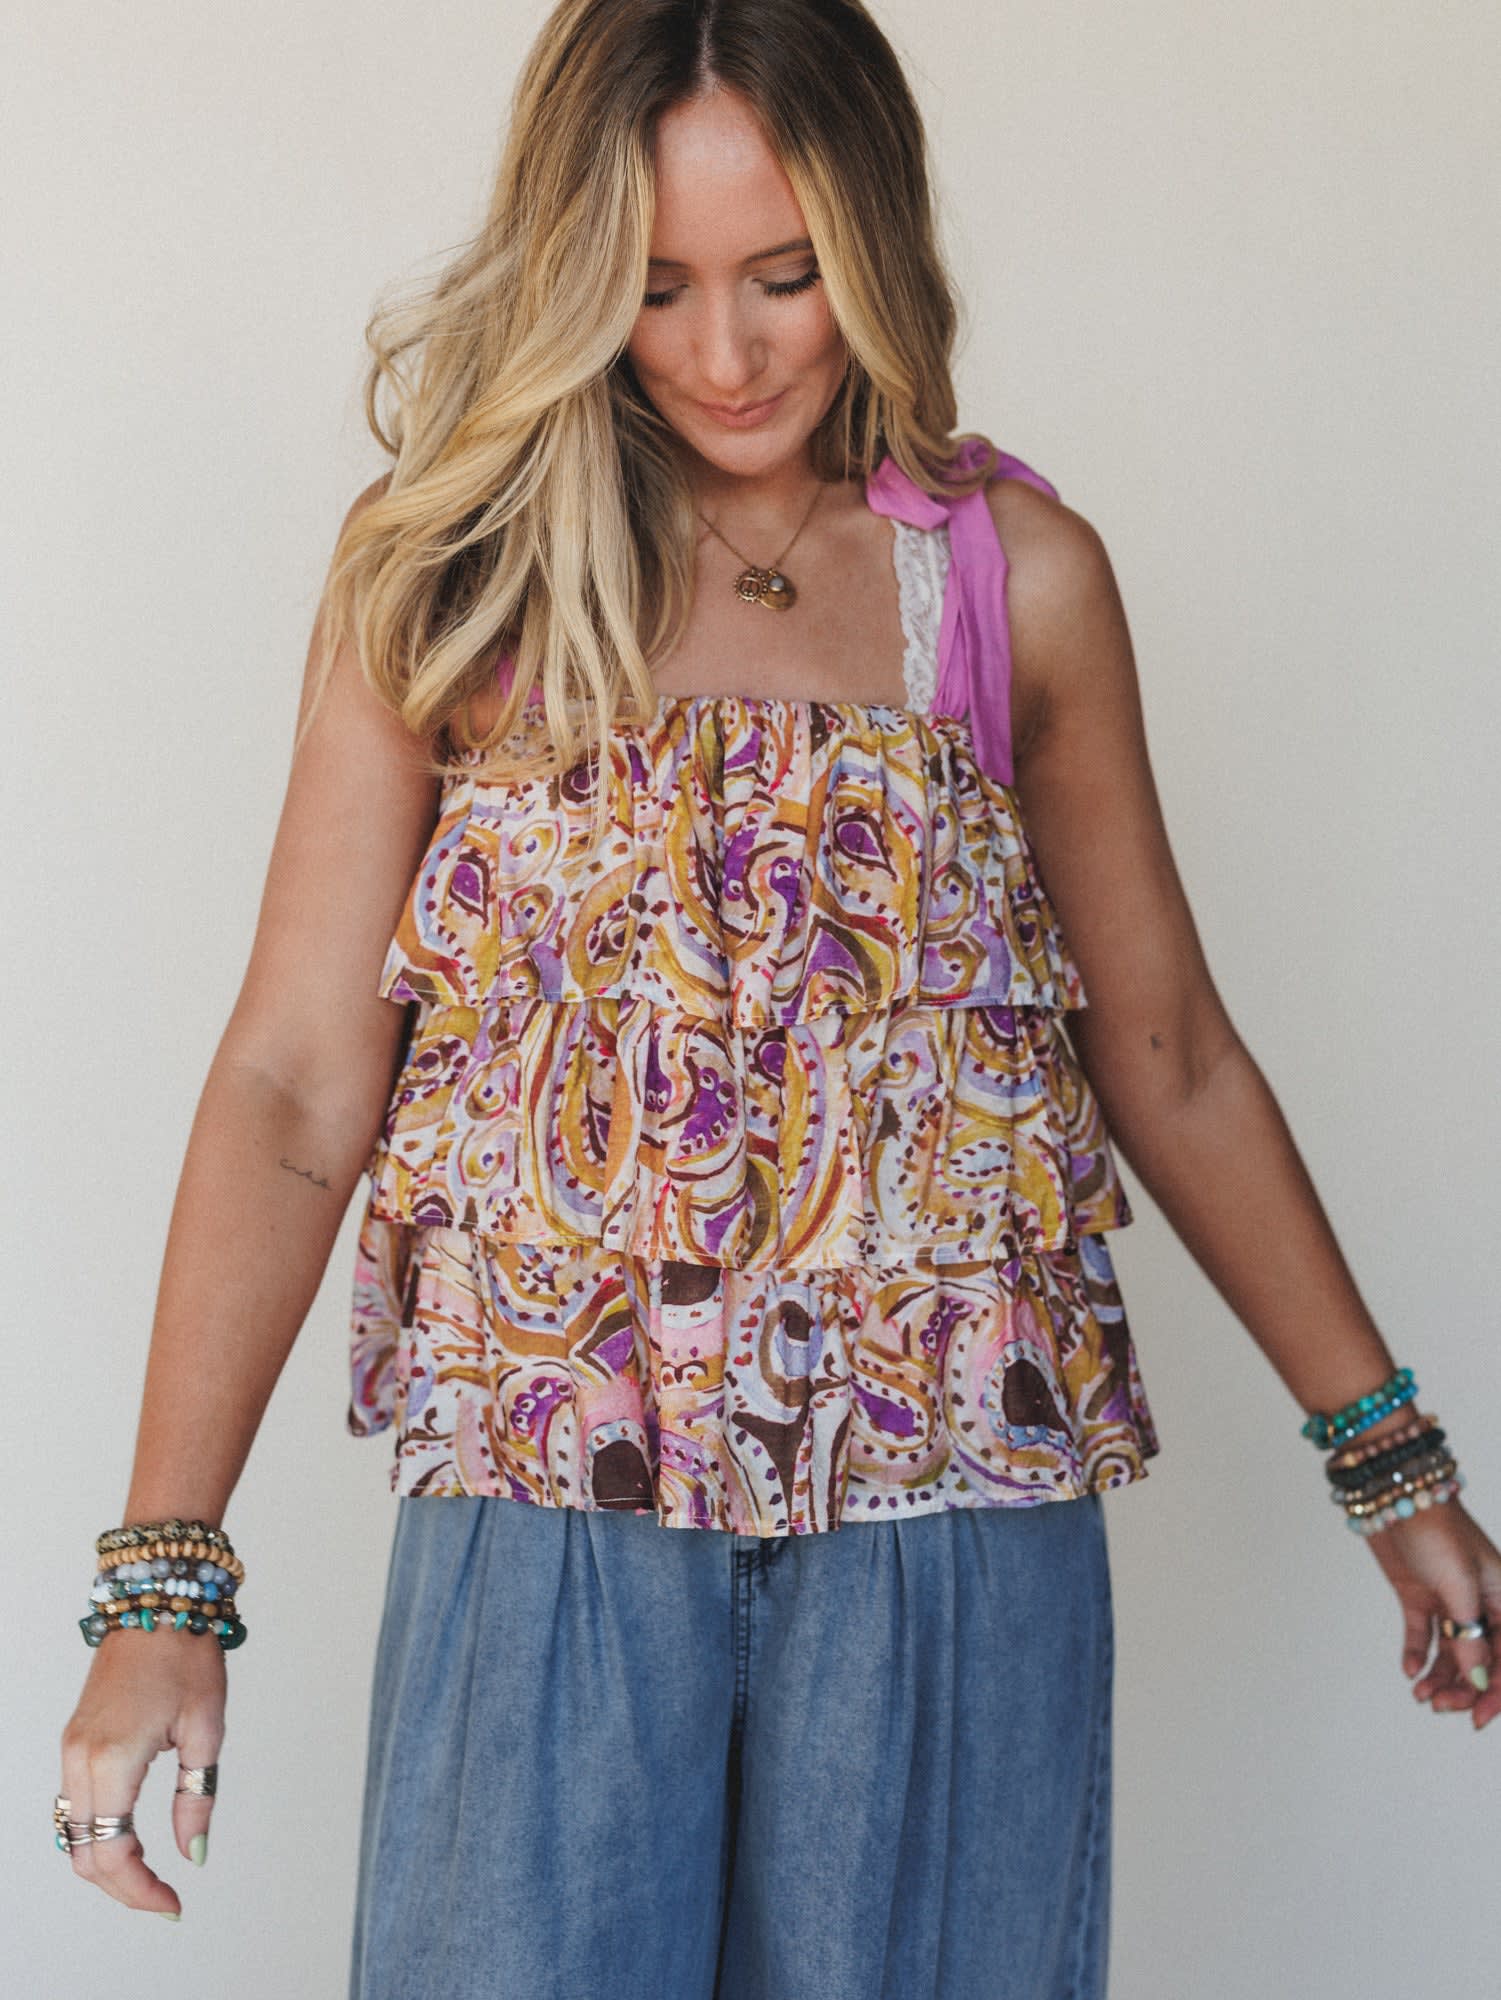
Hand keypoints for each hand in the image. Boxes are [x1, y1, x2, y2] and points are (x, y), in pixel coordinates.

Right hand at [58, 1629, 226, 1915]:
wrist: (157, 1602)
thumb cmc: (186, 1654)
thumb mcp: (206, 1729)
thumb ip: (196, 1800)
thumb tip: (196, 1854)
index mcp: (113, 1759)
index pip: (112, 1852)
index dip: (141, 1890)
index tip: (174, 1903)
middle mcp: (80, 1759)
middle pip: (84, 1853)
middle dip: (122, 1887)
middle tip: (165, 1899)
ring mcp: (71, 1749)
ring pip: (72, 1834)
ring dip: (105, 1864)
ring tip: (150, 1878)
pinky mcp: (74, 1740)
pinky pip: (72, 1806)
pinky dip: (95, 1834)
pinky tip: (127, 1840)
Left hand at [1366, 1498, 1499, 1728]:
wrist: (1391, 1495)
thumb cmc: (1436, 1529)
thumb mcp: (1459, 1586)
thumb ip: (1471, 1637)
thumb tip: (1478, 1683)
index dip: (1498, 1692)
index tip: (1478, 1718)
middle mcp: (1481, 1604)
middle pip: (1481, 1661)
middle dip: (1463, 1688)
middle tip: (1438, 1705)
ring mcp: (1449, 1601)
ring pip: (1452, 1653)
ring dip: (1440, 1677)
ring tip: (1420, 1694)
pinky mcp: (1419, 1597)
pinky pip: (1423, 1636)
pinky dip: (1417, 1655)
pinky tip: (1409, 1671)